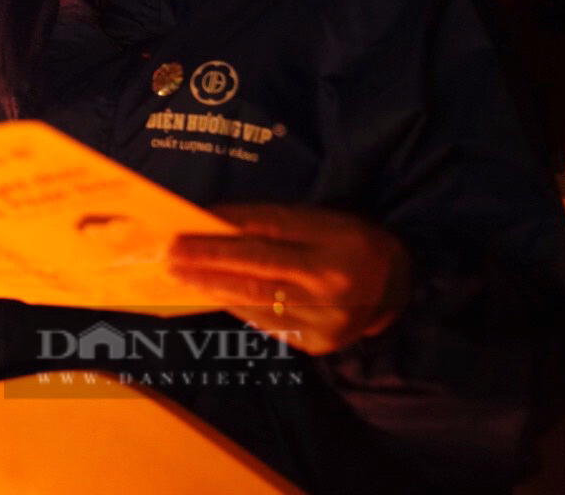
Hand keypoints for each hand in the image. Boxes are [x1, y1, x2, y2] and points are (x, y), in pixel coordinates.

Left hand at [167, 204, 409, 355]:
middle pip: (257, 270)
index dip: (223, 233)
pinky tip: (211, 294)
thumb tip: (211, 220)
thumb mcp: (317, 220)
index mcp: (333, 245)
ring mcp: (326, 320)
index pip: (267, 236)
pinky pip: (266, 322)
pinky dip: (235, 305)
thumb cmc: (345, 241)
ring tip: (180, 275)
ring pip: (256, 300)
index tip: (185, 228)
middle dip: (207, 262)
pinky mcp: (317, 343)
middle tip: (169, 255)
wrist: (395, 284)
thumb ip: (269, 222)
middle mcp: (331, 285)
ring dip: (212, 287)